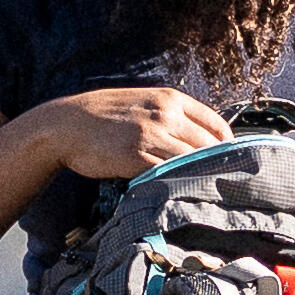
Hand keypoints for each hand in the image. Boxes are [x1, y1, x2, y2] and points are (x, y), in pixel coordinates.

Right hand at [28, 85, 229, 185]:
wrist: (65, 124)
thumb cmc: (104, 116)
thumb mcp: (143, 103)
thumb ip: (172, 116)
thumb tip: (200, 141)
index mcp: (171, 99)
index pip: (216, 124)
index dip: (228, 148)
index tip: (229, 164)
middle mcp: (165, 114)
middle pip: (209, 146)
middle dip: (218, 167)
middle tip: (223, 186)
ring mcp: (150, 135)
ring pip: (191, 162)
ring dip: (198, 179)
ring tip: (204, 195)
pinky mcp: (135, 156)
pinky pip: (166, 175)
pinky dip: (174, 185)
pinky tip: (176, 194)